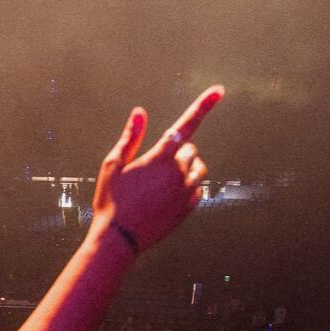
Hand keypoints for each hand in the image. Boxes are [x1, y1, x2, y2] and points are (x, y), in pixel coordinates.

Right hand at [93, 87, 222, 252]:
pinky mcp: (188, 208)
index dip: (203, 106)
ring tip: (164, 182)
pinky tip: (167, 197)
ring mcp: (186, 191)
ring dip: (186, 168)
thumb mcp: (112, 167)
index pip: (185, 125)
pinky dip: (187, 188)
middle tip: (154, 169)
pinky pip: (197, 190)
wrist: (118, 240)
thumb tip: (140, 112)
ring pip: (198, 169)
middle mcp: (178, 173)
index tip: (219, 90)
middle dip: (177, 153)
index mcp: (160, 158)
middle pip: (190, 150)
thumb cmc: (110, 202)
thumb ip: (130, 138)